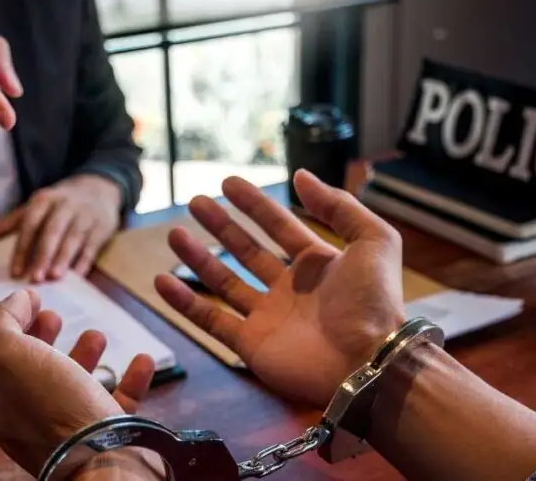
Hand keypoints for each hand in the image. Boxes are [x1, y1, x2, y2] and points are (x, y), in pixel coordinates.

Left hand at [0, 175, 122, 281]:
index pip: (29, 224)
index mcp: (43, 200)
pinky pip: (93, 245)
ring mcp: (85, 215)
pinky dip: (85, 261)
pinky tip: (78, 276)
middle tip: (35, 278)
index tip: (15, 271)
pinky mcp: (102, 227)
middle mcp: (64, 205)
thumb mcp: (32, 208)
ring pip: (73, 238)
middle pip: (52, 231)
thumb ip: (3, 227)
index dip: (22, 247)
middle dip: (43, 255)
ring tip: (55, 278)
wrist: (99, 188)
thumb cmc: (57, 204)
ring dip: (64, 258)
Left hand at [0, 289, 155, 475]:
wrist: (100, 461)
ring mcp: (67, 427)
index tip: (31, 298)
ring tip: (96, 335)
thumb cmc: (53, 411)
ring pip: (73, 385)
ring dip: (84, 355)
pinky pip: (117, 402)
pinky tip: (143, 359)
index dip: (8, 321)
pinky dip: (130, 377)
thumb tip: (15, 301)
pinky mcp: (105, 436)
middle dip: (41, 336)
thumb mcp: (8, 356)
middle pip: (31, 369)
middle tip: (53, 315)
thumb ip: (0, 323)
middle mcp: (27, 417)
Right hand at [154, 170, 405, 407]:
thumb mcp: (373, 240)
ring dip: (199, 259)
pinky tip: (162, 282)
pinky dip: (185, 303)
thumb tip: (300, 175)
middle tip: (196, 202)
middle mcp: (290, 289)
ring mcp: (268, 317)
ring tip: (175, 234)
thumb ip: (338, 206)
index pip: (279, 226)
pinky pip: (211, 321)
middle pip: (247, 251)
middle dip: (222, 226)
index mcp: (318, 264)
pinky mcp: (251, 346)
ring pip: (224, 283)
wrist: (368, 361)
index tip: (229, 183)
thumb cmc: (373, 301)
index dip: (255, 204)